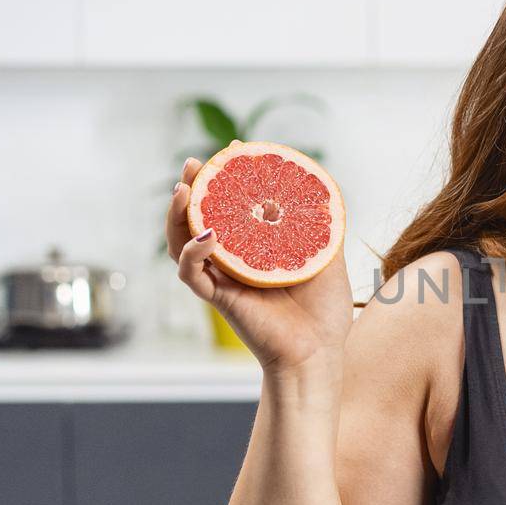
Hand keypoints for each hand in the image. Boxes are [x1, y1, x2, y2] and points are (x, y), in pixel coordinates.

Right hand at [167, 156, 353, 374]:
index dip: (229, 178)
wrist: (318, 354)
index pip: (233, 207)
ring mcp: (223, 279)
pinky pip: (192, 273)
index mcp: (256, 249)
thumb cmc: (324, 314)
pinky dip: (192, 252)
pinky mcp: (218, 299)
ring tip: (182, 186)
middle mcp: (234, 261)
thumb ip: (321, 228)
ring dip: (178, 213)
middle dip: (193, 187)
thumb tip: (323, 189)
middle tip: (193, 162)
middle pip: (199, 217)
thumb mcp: (328, 259)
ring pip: (183, 241)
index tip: (235, 150)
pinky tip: (205, 234)